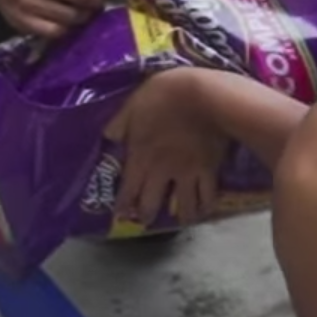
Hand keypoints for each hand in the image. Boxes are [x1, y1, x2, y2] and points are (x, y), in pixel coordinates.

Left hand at [103, 67, 228, 227]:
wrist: (204, 95)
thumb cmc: (165, 95)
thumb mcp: (133, 104)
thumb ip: (119, 123)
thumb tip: (108, 137)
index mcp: (140, 156)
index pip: (128, 189)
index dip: (123, 205)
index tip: (121, 217)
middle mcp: (162, 172)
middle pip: (152, 204)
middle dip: (146, 215)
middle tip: (145, 222)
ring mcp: (187, 173)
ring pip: (184, 206)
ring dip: (181, 217)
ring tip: (182, 221)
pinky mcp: (209, 170)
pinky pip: (208, 195)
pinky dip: (206, 206)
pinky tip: (206, 209)